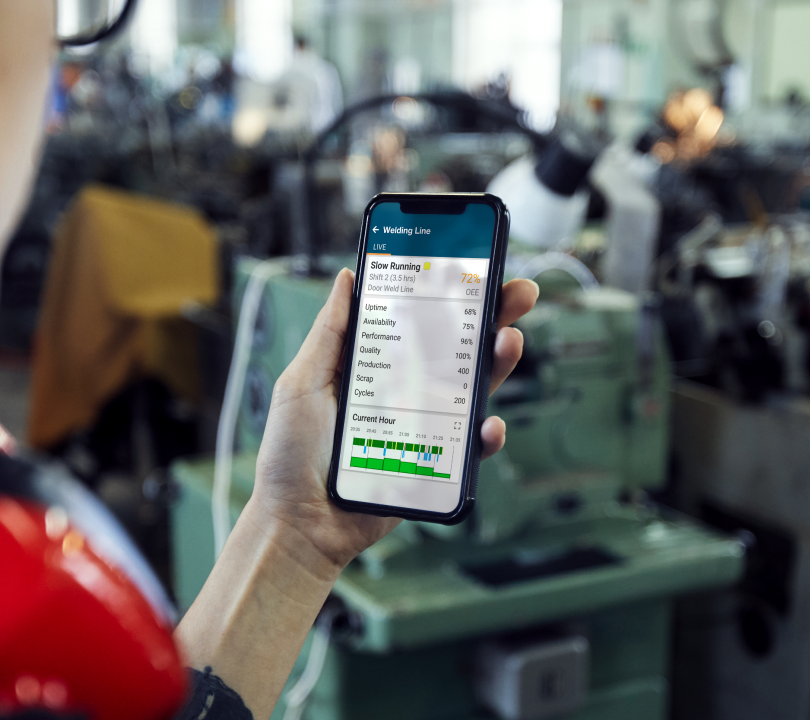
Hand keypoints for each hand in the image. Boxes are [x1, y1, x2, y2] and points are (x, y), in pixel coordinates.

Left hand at [250, 269, 538, 572]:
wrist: (298, 524)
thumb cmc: (290, 456)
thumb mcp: (303, 381)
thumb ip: (330, 333)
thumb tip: (348, 277)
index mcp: (375, 366)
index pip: (420, 320)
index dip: (450, 293)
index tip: (475, 264)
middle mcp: (404, 392)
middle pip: (458, 347)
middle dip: (493, 316)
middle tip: (519, 292)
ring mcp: (423, 428)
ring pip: (472, 389)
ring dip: (498, 362)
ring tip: (508, 340)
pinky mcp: (434, 467)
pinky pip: (470, 449)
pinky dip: (485, 436)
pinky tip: (488, 424)